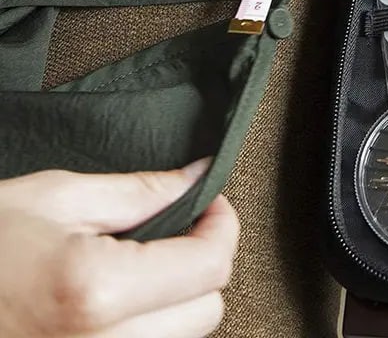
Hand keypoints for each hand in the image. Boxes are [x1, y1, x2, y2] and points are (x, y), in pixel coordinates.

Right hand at [0, 160, 238, 337]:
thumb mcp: (54, 197)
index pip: (210, 266)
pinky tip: (119, 308)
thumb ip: (141, 190)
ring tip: (143, 268)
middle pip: (206, 312)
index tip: (210, 204)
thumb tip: (200, 176)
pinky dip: (146, 334)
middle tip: (180, 231)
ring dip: (178, 304)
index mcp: (96, 292)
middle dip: (203, 264)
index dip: (222, 225)